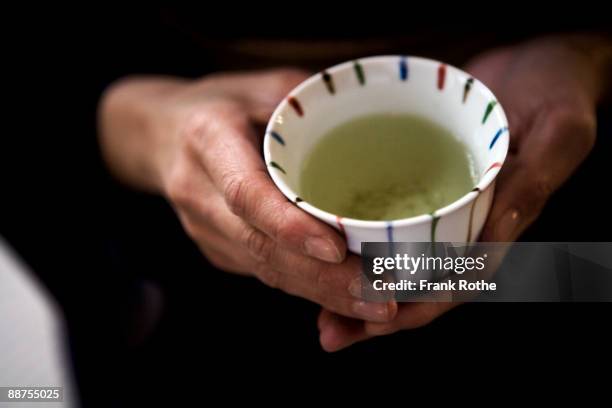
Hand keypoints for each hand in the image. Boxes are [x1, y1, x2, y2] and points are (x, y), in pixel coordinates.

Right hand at [98, 69, 396, 322]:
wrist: (159, 135)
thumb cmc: (220, 105)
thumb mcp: (260, 85)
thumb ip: (307, 101)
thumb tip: (373, 114)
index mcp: (208, 140)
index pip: (245, 193)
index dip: (288, 225)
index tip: (336, 250)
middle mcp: (199, 192)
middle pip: (260, 246)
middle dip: (322, 279)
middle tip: (379, 297)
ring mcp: (204, 228)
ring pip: (265, 269)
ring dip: (322, 293)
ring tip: (376, 305)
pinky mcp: (217, 248)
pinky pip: (264, 273)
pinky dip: (308, 289)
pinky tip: (347, 297)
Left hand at [317, 35, 610, 350]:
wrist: (544, 63)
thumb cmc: (559, 91)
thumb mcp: (559, 132)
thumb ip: (533, 182)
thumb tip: (492, 234)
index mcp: (505, 224)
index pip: (458, 283)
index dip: (417, 307)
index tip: (373, 321)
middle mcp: (472, 226)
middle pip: (421, 284)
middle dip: (376, 312)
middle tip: (330, 332)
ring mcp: (448, 209)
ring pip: (402, 262)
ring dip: (362, 289)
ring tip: (319, 310)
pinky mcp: (427, 188)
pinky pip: (394, 226)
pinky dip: (363, 245)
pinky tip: (331, 253)